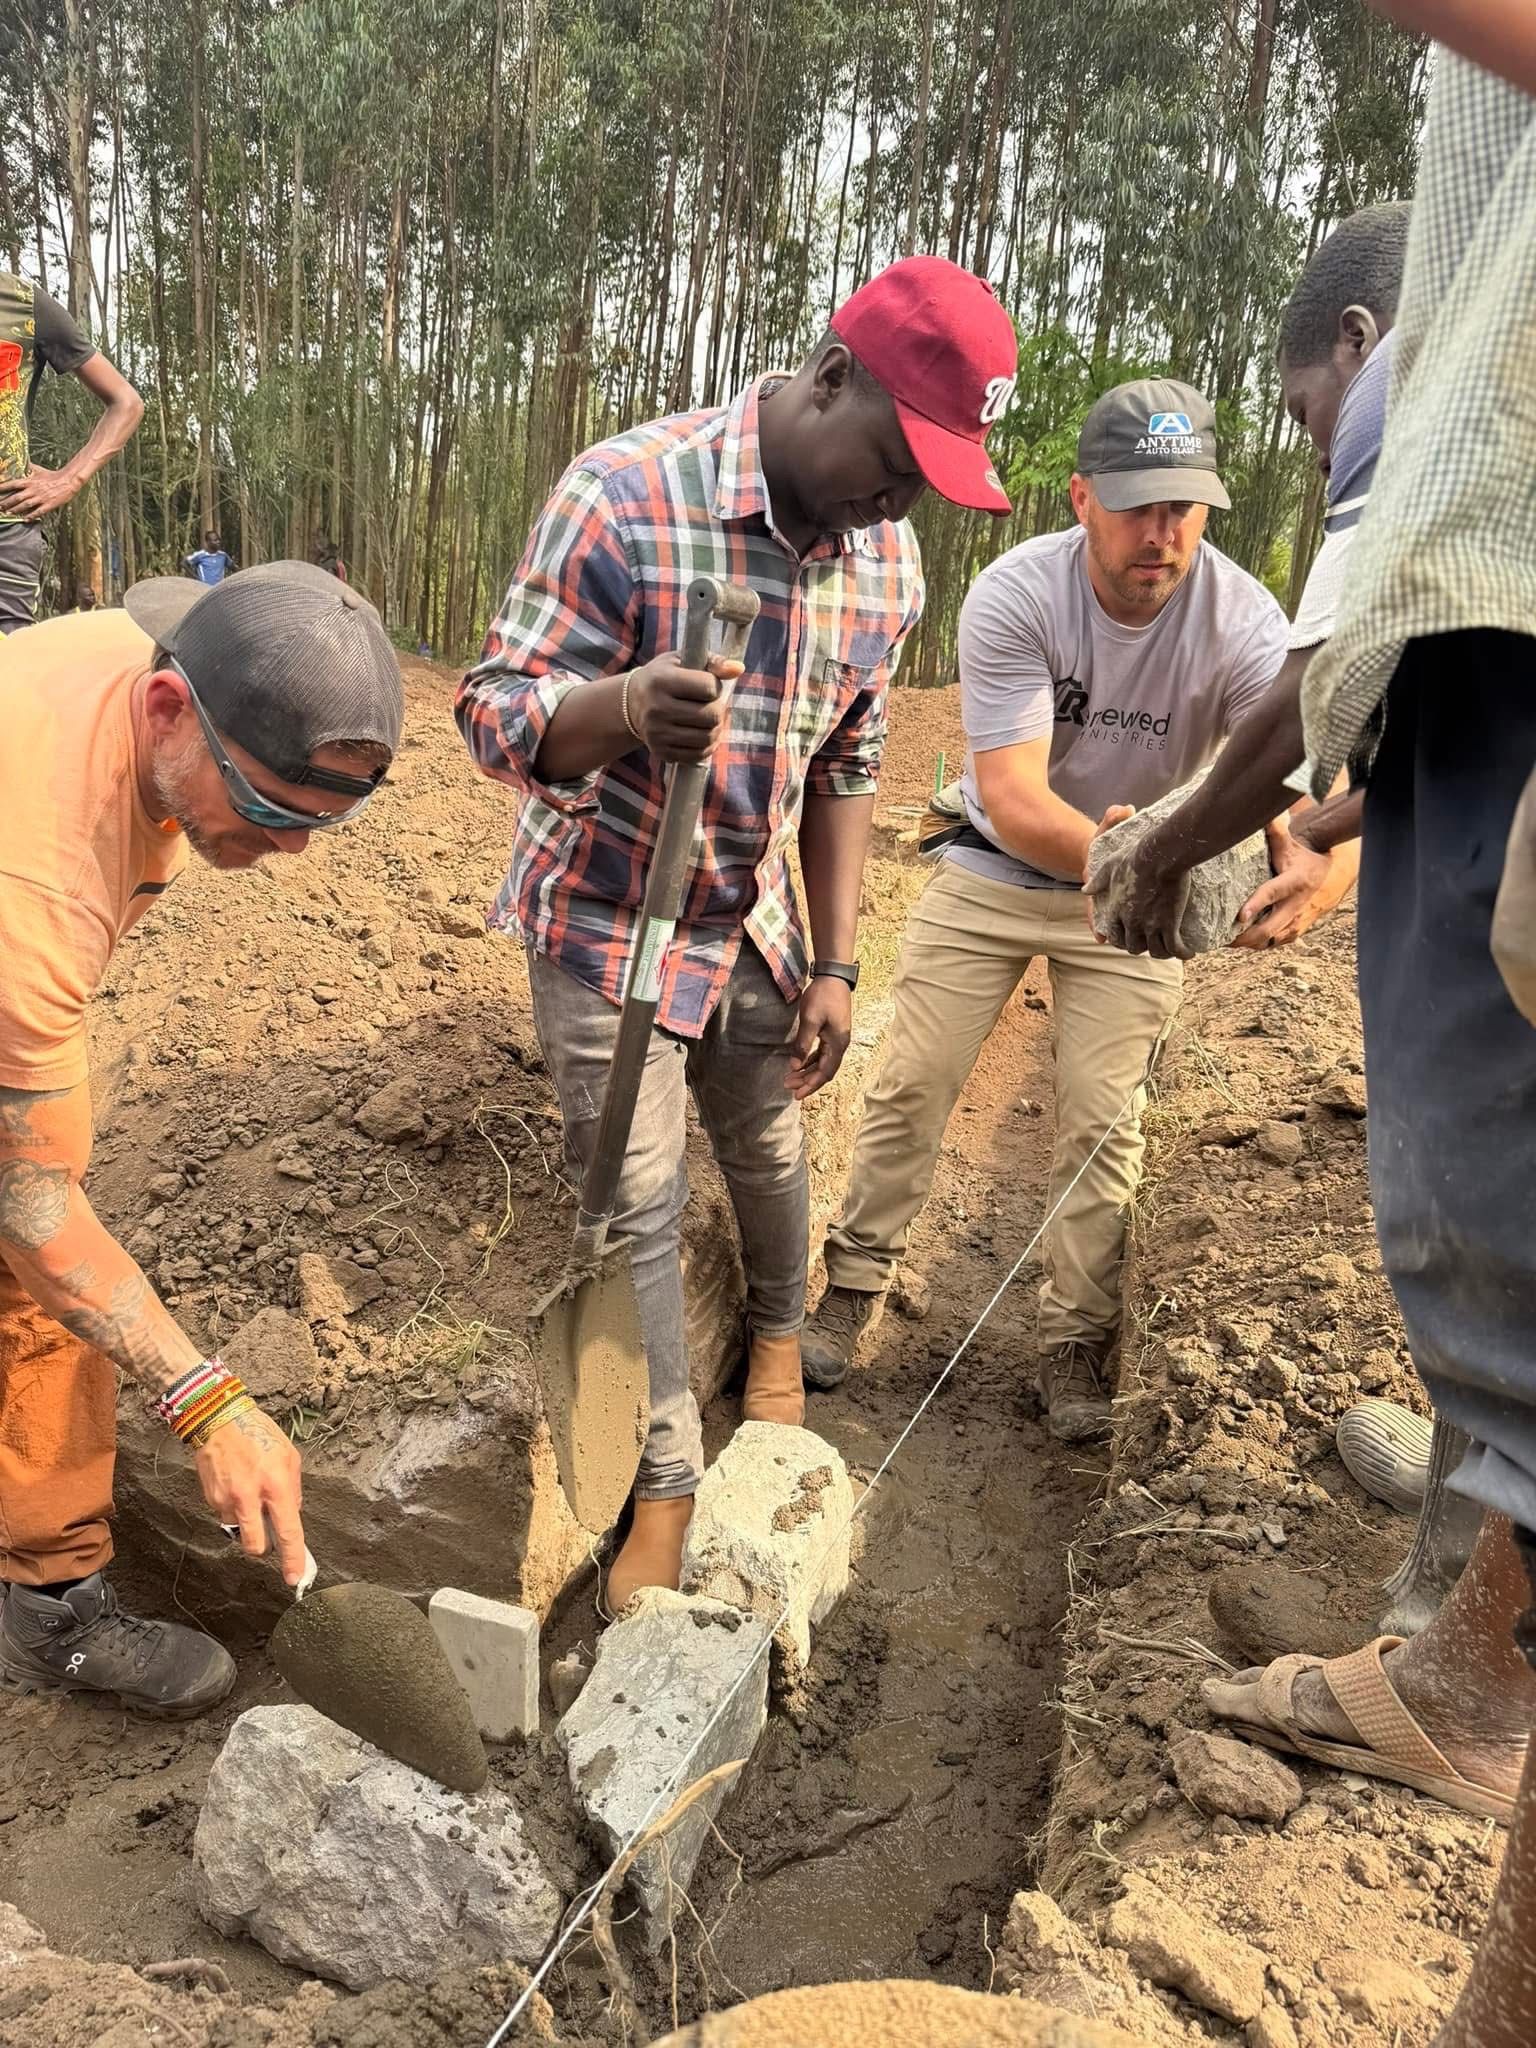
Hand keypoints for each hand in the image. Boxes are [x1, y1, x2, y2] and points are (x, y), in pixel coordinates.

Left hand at [0, 464, 83, 519]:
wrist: (67, 481)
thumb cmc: (52, 475)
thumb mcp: (37, 469)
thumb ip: (27, 467)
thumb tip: (19, 462)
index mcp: (30, 481)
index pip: (13, 484)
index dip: (3, 488)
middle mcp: (33, 490)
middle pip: (16, 497)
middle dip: (6, 503)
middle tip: (0, 507)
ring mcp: (41, 498)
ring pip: (25, 505)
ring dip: (15, 510)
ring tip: (8, 513)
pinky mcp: (49, 505)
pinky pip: (38, 512)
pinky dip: (31, 516)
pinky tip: (25, 519)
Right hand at [195, 1404, 307, 1585]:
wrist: (217, 1418)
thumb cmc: (257, 1433)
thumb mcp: (289, 1456)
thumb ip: (292, 1490)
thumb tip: (291, 1515)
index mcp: (276, 1485)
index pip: (288, 1532)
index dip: (292, 1558)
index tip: (296, 1578)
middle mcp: (250, 1497)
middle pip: (255, 1545)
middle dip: (262, 1545)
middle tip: (266, 1529)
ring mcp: (227, 1500)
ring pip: (239, 1529)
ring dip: (246, 1520)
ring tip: (249, 1491)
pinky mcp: (210, 1498)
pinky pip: (225, 1515)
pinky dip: (233, 1507)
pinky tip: (236, 1484)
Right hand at [629, 653, 743, 762]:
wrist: (631, 703)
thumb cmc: (663, 677)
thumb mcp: (682, 660)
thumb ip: (712, 662)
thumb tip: (738, 669)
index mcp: (662, 680)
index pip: (708, 687)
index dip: (715, 686)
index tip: (707, 685)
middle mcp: (657, 708)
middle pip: (711, 715)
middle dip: (718, 709)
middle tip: (712, 705)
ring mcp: (657, 733)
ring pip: (707, 737)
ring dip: (717, 729)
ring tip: (711, 720)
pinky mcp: (660, 751)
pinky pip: (697, 755)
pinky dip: (707, 746)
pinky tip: (703, 734)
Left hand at [788, 975, 852, 1099]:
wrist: (834, 977)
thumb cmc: (823, 997)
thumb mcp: (810, 1020)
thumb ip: (802, 1044)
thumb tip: (795, 1066)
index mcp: (838, 1044)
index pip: (825, 1072)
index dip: (811, 1085)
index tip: (796, 1095)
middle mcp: (840, 1045)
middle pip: (824, 1070)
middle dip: (807, 1081)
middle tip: (788, 1087)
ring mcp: (837, 1039)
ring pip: (822, 1063)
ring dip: (808, 1071)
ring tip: (791, 1078)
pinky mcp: (832, 1033)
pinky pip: (821, 1053)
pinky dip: (810, 1060)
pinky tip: (799, 1064)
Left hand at [1086, 813, 1195, 959]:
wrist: (1159, 854)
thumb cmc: (1135, 857)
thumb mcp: (1110, 866)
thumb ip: (1098, 881)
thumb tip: (1085, 890)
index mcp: (1116, 910)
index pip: (1114, 936)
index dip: (1122, 941)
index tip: (1132, 940)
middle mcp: (1131, 922)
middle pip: (1134, 947)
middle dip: (1143, 947)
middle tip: (1155, 942)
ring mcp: (1150, 925)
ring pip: (1156, 951)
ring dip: (1164, 953)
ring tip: (1174, 949)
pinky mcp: (1169, 923)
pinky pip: (1175, 948)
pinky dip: (1183, 953)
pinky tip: (1189, 953)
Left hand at [1233, 826, 1333, 949]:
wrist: (1334, 877)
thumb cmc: (1305, 859)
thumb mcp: (1292, 845)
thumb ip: (1275, 832)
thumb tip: (1261, 814)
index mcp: (1294, 882)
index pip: (1272, 894)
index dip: (1256, 905)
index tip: (1239, 916)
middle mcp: (1296, 906)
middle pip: (1268, 928)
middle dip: (1244, 936)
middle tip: (1221, 937)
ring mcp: (1297, 922)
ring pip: (1269, 940)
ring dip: (1247, 944)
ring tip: (1225, 941)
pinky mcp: (1296, 931)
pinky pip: (1273, 943)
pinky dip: (1256, 945)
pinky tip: (1240, 942)